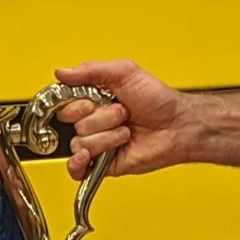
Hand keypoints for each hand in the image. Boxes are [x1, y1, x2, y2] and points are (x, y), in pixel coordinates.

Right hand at [53, 60, 191, 179]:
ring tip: (126, 131)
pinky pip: (76, 169)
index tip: (93, 101)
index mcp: (94, 98)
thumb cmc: (158, 100)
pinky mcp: (102, 163)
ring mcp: (98, 142)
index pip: (66, 103)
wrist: (177, 126)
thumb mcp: (124, 72)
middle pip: (74, 124)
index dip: (78, 104)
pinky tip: (89, 156)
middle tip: (121, 113)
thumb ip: (91, 69)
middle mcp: (94, 120)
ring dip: (107, 136)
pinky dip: (78, 163)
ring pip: (80, 143)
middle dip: (101, 118)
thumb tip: (62, 72)